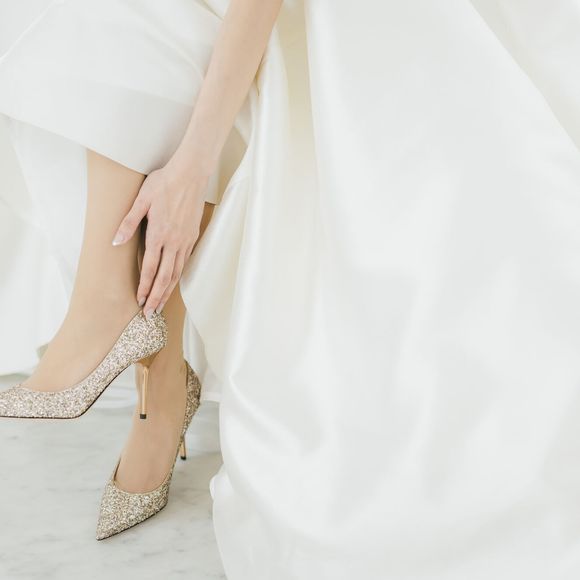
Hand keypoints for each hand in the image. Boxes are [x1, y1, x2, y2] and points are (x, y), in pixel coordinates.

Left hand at [112, 165, 208, 316]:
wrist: (191, 174)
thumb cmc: (164, 183)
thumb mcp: (141, 200)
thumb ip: (128, 223)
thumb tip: (115, 241)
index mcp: (158, 234)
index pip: (150, 268)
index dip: (145, 287)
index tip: (141, 302)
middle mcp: (174, 242)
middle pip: (165, 277)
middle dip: (157, 297)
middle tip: (151, 314)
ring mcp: (185, 240)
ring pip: (177, 272)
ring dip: (168, 290)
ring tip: (161, 304)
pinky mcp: (192, 237)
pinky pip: (185, 262)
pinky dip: (178, 276)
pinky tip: (173, 282)